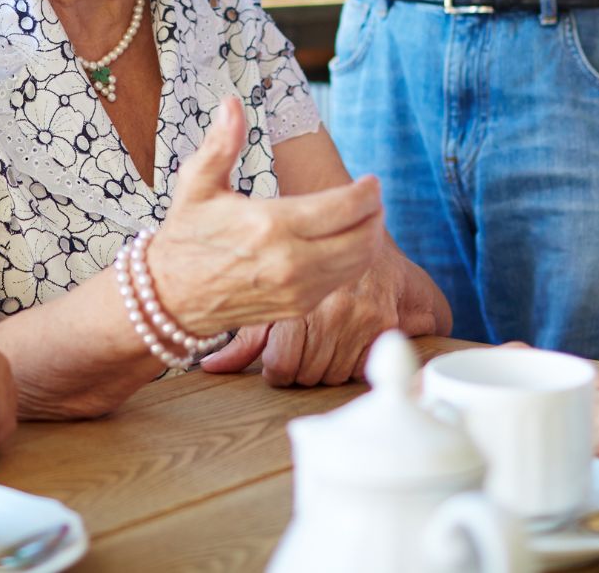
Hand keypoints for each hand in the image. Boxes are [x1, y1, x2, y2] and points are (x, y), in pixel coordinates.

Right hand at [149, 97, 384, 336]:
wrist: (170, 297)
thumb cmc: (186, 235)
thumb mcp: (198, 184)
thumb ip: (221, 144)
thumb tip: (232, 103)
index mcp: (270, 224)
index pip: (343, 208)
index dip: (366, 192)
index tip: (372, 180)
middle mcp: (290, 261)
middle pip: (362, 238)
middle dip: (376, 214)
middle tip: (374, 197)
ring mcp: (297, 289)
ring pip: (358, 264)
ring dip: (371, 239)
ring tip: (366, 218)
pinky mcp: (298, 308)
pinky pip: (342, 283)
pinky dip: (354, 262)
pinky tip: (345, 243)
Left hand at [199, 237, 449, 384]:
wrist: (358, 223)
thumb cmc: (305, 257)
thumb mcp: (269, 289)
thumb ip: (244, 335)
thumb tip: (212, 366)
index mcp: (297, 296)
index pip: (283, 364)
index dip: (276, 366)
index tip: (278, 355)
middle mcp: (333, 308)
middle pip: (308, 373)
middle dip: (299, 367)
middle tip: (299, 347)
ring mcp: (363, 316)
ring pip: (334, 374)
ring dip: (325, 367)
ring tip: (320, 341)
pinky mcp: (386, 322)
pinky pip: (361, 367)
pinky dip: (351, 362)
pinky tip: (344, 342)